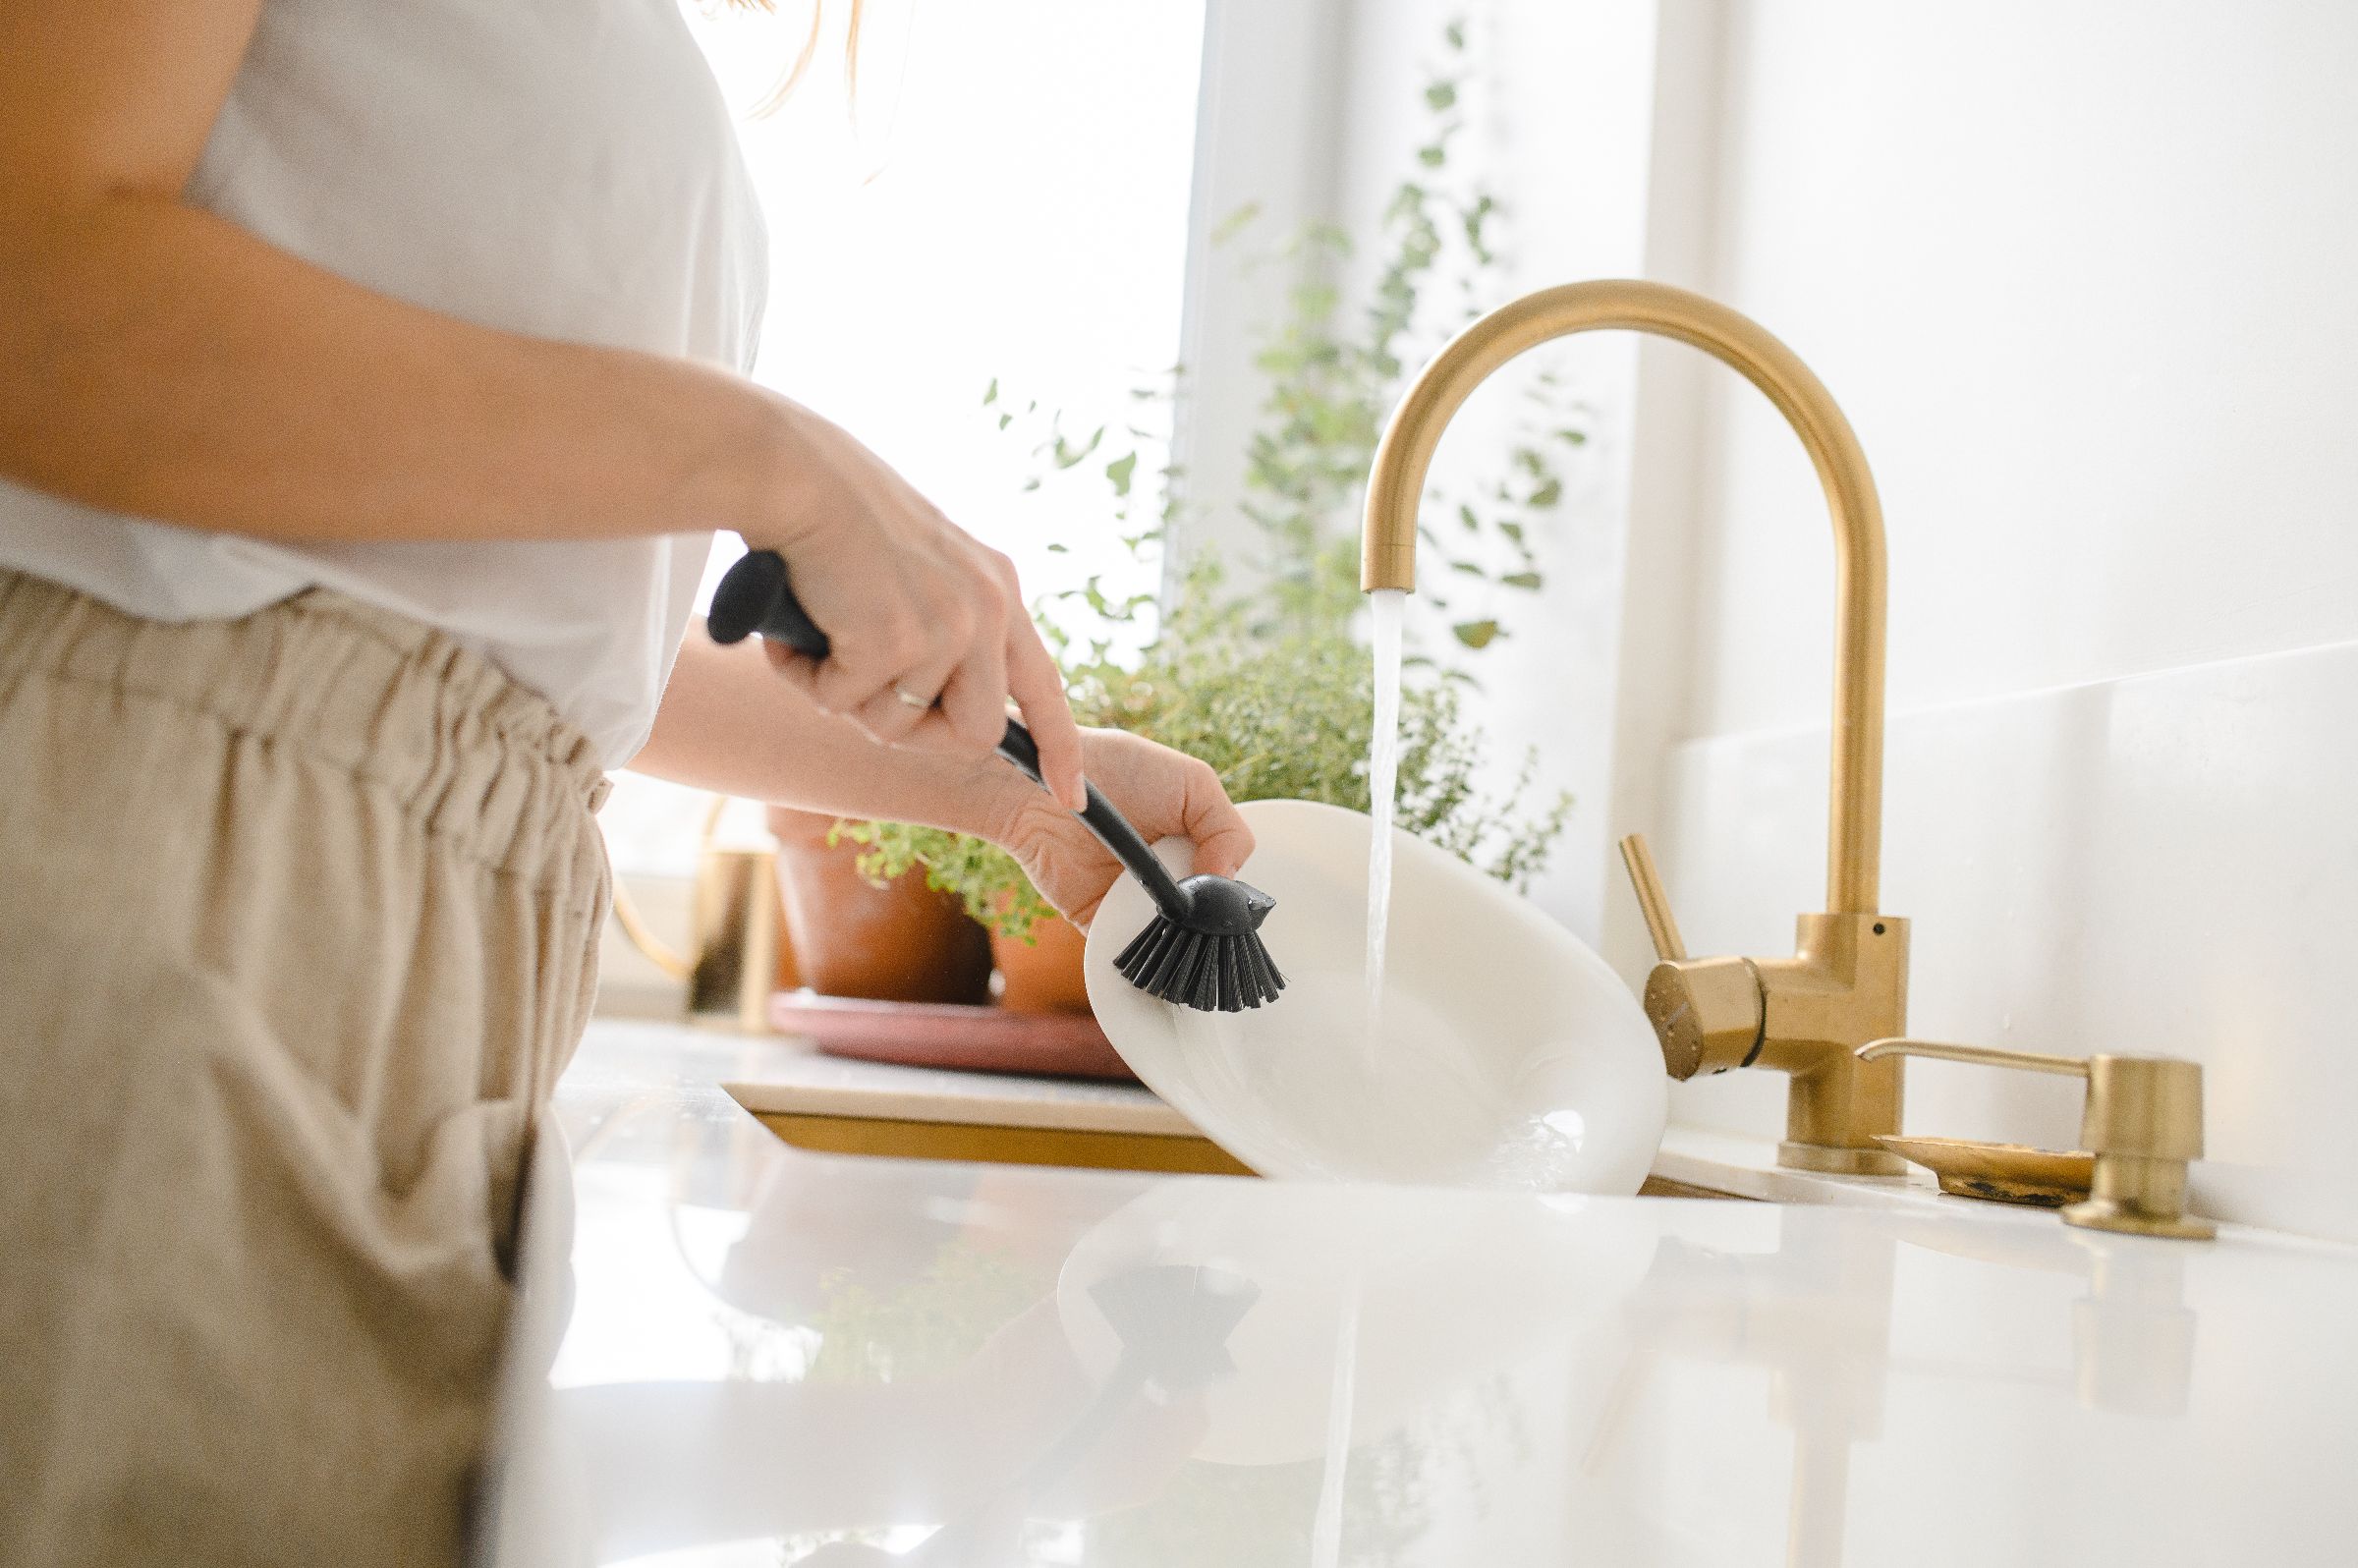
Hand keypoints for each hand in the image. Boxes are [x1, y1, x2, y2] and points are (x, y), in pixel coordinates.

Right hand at [742, 396, 1085, 808]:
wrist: (794, 473)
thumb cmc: (837, 519)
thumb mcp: (920, 569)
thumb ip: (944, 626)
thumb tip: (933, 705)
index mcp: (998, 589)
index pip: (1044, 686)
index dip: (1057, 746)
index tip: (1068, 794)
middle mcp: (988, 607)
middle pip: (978, 733)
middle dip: (918, 735)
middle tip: (865, 699)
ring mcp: (949, 624)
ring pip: (900, 724)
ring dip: (850, 699)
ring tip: (822, 643)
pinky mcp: (897, 637)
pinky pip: (846, 703)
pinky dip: (810, 680)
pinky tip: (798, 633)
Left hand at [989, 729, 1254, 929]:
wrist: (1044, 785)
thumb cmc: (1117, 768)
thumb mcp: (1194, 783)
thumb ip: (1227, 829)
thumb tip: (1227, 881)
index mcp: (1192, 847)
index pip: (1226, 885)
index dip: (1230, 896)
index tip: (1226, 900)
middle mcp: (1167, 877)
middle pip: (1201, 919)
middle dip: (1206, 925)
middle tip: (1201, 921)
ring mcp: (1132, 901)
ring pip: (1168, 941)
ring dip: (1176, 944)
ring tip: (1178, 937)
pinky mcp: (1098, 919)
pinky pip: (1124, 949)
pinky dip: (1139, 956)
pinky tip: (1153, 955)